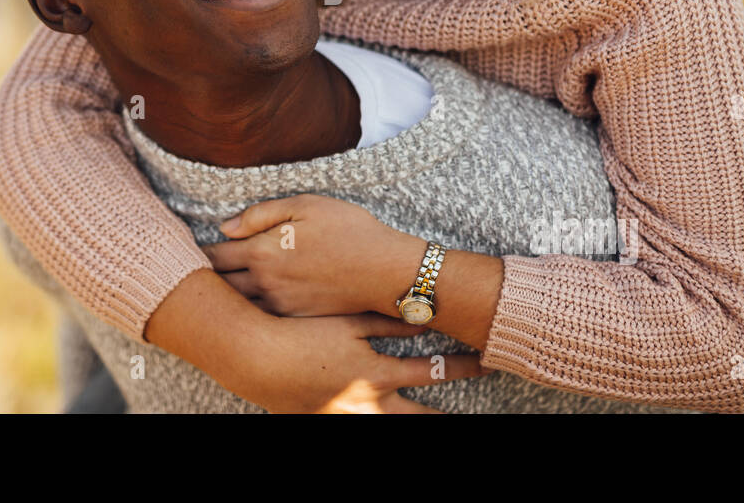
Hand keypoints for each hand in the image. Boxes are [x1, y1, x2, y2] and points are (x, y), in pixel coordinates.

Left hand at [203, 193, 424, 316]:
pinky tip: (243, 307)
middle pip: (219, 285)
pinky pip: (260, 319)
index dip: (196, 253)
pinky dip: (245, 313)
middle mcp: (265, 283)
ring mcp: (280, 306)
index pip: (214, 256)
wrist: (384, 271)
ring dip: (221, 299)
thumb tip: (226, 227)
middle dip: (202, 278)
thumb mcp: (305, 205)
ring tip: (210, 291)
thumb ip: (261, 215)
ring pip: (237, 306)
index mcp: (262, 251)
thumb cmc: (349, 230)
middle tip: (188, 273)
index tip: (183, 249)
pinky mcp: (295, 319)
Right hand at [230, 313, 485, 412]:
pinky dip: (379, 422)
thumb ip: (385, 321)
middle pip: (419, 417)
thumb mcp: (347, 322)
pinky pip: (361, 427)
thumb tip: (421, 316)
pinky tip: (385, 417)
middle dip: (446, 417)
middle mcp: (368, 405)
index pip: (431, 372)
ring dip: (416, 420)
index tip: (488, 363)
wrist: (255, 361)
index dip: (463, 367)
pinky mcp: (327, 423)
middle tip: (476, 417)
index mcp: (376, 376)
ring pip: (392, 426)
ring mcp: (348, 419)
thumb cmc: (300, 336)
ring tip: (441, 420)